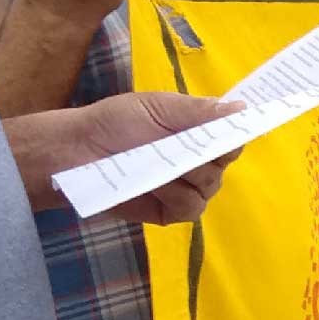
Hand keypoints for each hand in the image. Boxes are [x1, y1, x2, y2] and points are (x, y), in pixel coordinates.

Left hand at [4, 90, 243, 222]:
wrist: (76, 153)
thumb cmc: (114, 123)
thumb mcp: (157, 107)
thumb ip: (198, 111)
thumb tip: (242, 108)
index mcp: (199, 130)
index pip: (234, 135)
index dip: (235, 135)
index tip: (228, 134)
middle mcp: (198, 159)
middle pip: (223, 165)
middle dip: (203, 157)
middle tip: (176, 148)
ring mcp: (186, 187)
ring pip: (209, 188)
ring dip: (185, 178)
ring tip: (155, 166)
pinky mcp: (171, 212)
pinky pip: (191, 209)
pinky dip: (175, 198)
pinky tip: (154, 187)